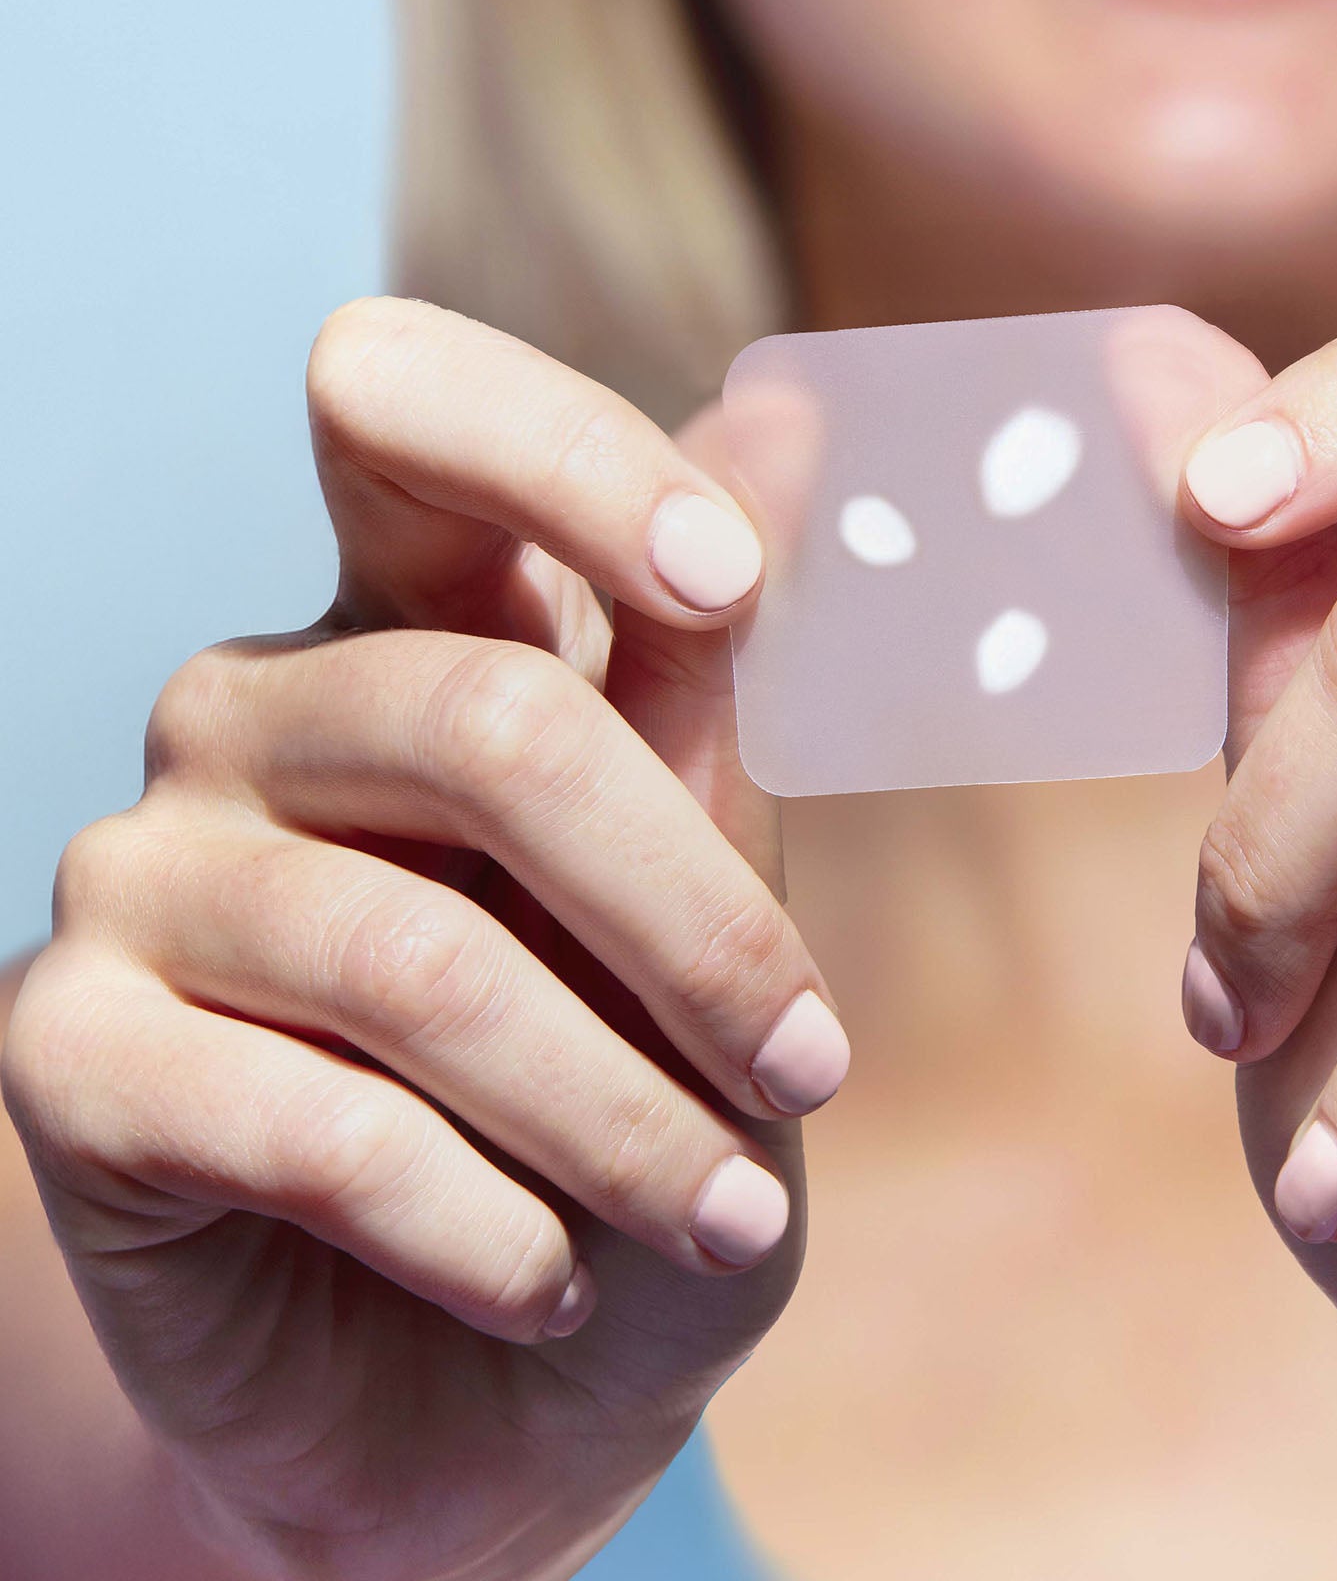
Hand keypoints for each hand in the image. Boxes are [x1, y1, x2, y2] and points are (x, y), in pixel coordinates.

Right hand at [1, 301, 847, 1580]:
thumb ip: (711, 681)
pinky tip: (553, 1279)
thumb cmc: (621, 1105)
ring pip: (422, 954)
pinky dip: (484, 1222)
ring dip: (619, 1117)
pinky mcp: (68, 1051)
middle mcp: (258, 710)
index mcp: (412, 623)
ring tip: (721, 1218)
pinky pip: (307, 1120)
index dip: (562, 457)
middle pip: (489, 719)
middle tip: (813, 1070)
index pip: (400, 405)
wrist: (481, 1379)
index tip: (729, 585)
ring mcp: (143, 867)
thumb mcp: (701, 901)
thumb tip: (781, 410)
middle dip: (698, 925)